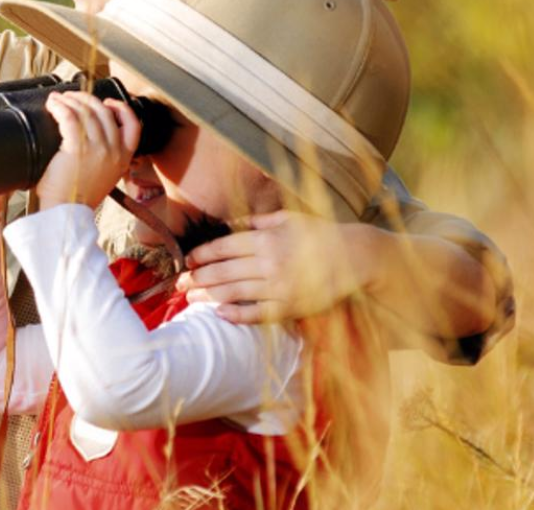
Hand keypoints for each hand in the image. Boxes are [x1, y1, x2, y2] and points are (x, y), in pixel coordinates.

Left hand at [35, 92, 138, 209]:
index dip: (122, 109)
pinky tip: (53, 105)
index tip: (107, 103)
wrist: (66, 213)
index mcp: (123, 159)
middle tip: (71, 97)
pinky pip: (70, 117)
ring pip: (87, 112)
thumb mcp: (103, 177)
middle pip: (105, 112)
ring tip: (58, 100)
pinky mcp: (78, 148)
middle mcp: (114, 151)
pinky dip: (60, 107)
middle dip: (87, 99)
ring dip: (71, 100)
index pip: (134, 125)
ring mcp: (98, 149)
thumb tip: (91, 138)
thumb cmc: (76, 197)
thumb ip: (104, 158)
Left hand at [176, 211, 378, 323]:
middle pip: (222, 272)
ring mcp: (279, 287)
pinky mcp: (290, 307)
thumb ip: (256, 222)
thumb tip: (229, 224)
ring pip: (234, 293)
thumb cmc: (319, 234)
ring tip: (191, 298)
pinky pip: (256, 314)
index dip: (201, 255)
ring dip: (208, 296)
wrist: (354, 257)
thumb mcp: (287, 219)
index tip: (186, 260)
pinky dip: (236, 315)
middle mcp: (269, 263)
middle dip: (197, 278)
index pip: (223, 248)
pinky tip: (219, 314)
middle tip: (179, 284)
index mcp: (266, 239)